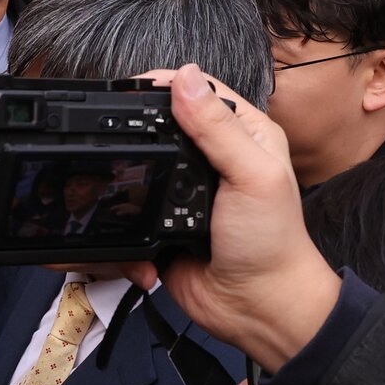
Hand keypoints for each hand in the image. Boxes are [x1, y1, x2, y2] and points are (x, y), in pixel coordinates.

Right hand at [119, 65, 340, 373]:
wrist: (255, 308)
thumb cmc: (270, 242)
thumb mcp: (252, 174)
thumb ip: (217, 128)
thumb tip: (184, 77)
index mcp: (243, 134)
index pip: (198, 90)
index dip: (164, 85)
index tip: (130, 89)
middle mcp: (213, 156)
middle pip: (160, 124)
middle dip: (135, 134)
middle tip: (114, 140)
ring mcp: (184, 189)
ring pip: (139, 166)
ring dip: (127, 182)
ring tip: (124, 190)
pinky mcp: (161, 220)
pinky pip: (129, 210)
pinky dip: (126, 222)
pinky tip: (142, 238)